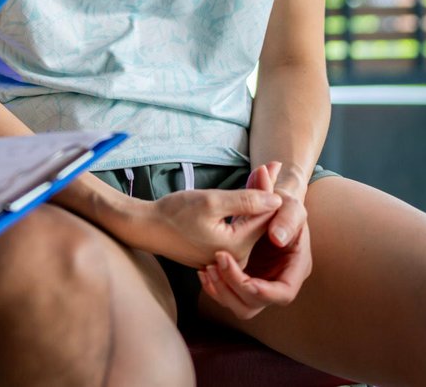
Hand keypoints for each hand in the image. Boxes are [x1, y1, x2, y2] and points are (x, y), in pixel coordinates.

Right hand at [109, 185, 280, 269]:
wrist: (147, 229)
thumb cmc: (174, 213)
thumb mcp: (211, 201)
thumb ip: (246, 201)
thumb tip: (277, 200)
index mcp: (238, 246)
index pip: (265, 217)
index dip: (270, 190)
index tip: (274, 168)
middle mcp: (237, 257)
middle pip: (259, 221)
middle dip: (265, 193)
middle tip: (273, 166)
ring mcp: (228, 258)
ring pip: (249, 224)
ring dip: (255, 200)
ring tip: (263, 173)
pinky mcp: (219, 253)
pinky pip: (238, 230)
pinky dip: (242, 211)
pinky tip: (247, 191)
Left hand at [198, 162, 313, 318]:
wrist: (266, 203)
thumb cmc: (282, 204)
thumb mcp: (289, 205)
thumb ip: (287, 219)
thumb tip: (278, 238)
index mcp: (295, 268)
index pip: (284, 293)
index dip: (265, 292)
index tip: (247, 282)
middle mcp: (277, 281)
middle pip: (256, 303)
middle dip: (235, 286)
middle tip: (218, 261)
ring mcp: (258, 282)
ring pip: (238, 305)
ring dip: (221, 290)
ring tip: (207, 268)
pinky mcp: (242, 278)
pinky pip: (226, 295)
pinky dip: (214, 287)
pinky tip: (203, 270)